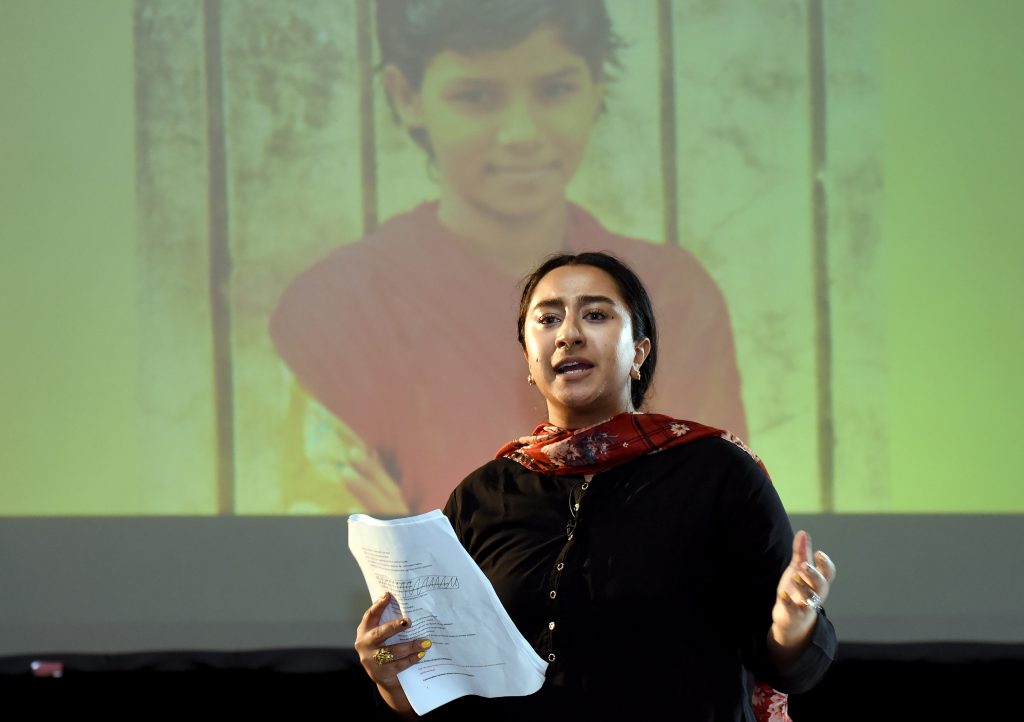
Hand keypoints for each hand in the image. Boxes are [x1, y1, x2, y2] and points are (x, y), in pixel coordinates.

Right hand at [355, 592, 428, 714]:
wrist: (384, 679)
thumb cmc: (385, 650)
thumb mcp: (381, 637)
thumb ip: (387, 623)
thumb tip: (401, 602)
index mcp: (364, 632)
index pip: (370, 616)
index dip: (378, 605)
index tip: (388, 595)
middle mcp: (364, 645)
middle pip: (380, 633)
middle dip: (394, 627)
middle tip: (409, 621)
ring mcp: (371, 660)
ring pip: (392, 651)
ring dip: (410, 646)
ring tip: (425, 642)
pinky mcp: (381, 672)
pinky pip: (399, 664)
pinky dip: (411, 659)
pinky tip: (421, 654)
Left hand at [770, 530, 835, 653]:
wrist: (788, 617)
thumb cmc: (796, 590)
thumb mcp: (797, 570)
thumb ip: (801, 553)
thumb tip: (803, 532)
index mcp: (817, 582)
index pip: (828, 573)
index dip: (826, 564)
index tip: (819, 554)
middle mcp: (815, 594)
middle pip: (821, 585)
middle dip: (814, 575)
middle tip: (804, 565)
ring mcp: (805, 605)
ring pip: (810, 598)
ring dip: (803, 588)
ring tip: (794, 577)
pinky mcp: (794, 615)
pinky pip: (793, 610)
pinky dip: (788, 603)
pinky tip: (782, 594)